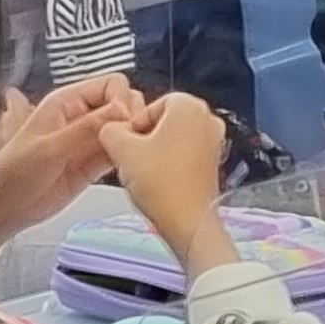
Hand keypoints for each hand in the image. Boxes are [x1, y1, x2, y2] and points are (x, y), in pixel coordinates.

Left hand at [0, 75, 137, 270]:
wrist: (4, 211)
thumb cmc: (13, 175)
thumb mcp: (49, 149)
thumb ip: (86, 129)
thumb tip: (124, 109)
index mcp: (67, 102)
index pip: (112, 84)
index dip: (122, 100)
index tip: (122, 122)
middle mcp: (82, 116)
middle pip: (126, 102)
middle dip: (132, 119)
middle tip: (126, 141)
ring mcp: (90, 139)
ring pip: (128, 126)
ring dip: (133, 138)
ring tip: (128, 155)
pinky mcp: (96, 162)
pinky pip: (123, 150)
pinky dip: (129, 155)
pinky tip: (126, 166)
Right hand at [101, 92, 235, 275]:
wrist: (187, 220)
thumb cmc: (163, 185)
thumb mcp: (122, 150)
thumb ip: (110, 129)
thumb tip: (110, 127)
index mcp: (190, 106)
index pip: (153, 103)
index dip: (135, 123)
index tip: (126, 140)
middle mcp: (208, 119)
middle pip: (165, 120)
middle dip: (145, 137)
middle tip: (132, 156)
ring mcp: (214, 141)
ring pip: (174, 137)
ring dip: (156, 150)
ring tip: (143, 171)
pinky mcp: (213, 162)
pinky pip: (185, 154)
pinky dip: (170, 162)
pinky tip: (157, 180)